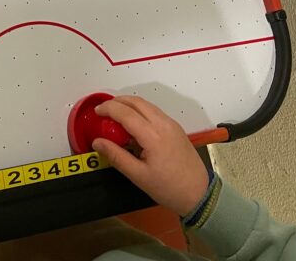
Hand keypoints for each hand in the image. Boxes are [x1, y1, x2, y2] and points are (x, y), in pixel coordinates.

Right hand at [92, 96, 208, 215]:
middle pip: (136, 101)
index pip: (125, 113)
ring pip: (146, 104)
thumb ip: (116, 156)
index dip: (108, 109)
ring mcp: (171, 124)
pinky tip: (133, 124)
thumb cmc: (168, 188)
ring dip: (129, 104)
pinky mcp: (176, 127)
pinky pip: (154, 111)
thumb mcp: (138, 176)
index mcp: (153, 135)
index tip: (96, 112)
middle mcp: (163, 124)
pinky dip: (140, 111)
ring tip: (116, 116)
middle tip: (104, 111)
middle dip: (117, 102)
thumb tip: (97, 143)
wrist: (199, 194)